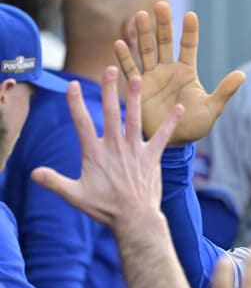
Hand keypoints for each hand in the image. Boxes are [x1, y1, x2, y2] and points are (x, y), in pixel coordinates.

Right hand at [30, 66, 181, 228]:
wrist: (134, 219)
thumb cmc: (104, 208)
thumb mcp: (74, 195)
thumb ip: (54, 182)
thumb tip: (33, 173)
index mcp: (94, 153)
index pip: (82, 123)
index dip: (75, 103)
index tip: (72, 84)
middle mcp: (115, 147)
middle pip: (110, 113)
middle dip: (108, 90)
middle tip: (110, 69)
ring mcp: (135, 151)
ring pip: (134, 119)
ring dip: (135, 98)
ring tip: (137, 78)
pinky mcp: (152, 157)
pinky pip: (163, 136)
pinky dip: (171, 122)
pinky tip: (180, 108)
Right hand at [114, 1, 244, 144]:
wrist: (174, 142)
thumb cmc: (195, 125)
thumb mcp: (212, 108)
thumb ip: (224, 91)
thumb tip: (242, 74)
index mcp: (187, 72)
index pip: (189, 46)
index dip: (189, 31)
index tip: (191, 15)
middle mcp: (168, 70)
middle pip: (164, 42)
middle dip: (162, 25)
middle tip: (160, 5)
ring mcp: (152, 77)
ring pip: (146, 50)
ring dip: (142, 34)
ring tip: (139, 16)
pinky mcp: (138, 87)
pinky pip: (131, 69)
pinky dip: (125, 58)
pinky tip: (119, 43)